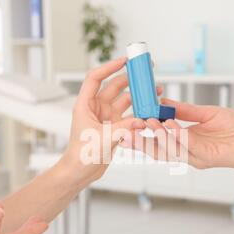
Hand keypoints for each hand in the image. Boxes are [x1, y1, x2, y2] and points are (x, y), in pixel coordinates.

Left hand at [60, 57, 161, 184]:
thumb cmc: (81, 155)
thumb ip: (123, 128)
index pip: (95, 78)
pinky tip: (150, 111)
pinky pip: (129, 116)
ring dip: (138, 97)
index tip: (125, 61)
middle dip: (130, 79)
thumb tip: (142, 120)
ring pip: (124, 101)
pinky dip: (139, 113)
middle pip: (114, 87)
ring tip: (153, 92)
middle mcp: (96, 108)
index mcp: (85, 105)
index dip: (109, 67)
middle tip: (145, 73)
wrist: (80, 172)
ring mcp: (106, 118)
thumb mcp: (103, 139)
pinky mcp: (114, 128)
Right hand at [124, 98, 233, 174]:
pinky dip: (176, 135)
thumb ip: (184, 111)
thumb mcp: (206, 114)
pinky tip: (168, 124)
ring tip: (146, 122)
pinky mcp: (207, 157)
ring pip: (170, 149)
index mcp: (186, 141)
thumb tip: (163, 103)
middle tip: (125, 133)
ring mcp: (196, 155)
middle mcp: (188, 151)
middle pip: (158, 150)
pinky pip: (188, 145)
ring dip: (156, 136)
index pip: (159, 141)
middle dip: (141, 143)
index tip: (129, 124)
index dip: (143, 135)